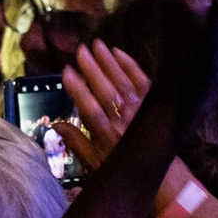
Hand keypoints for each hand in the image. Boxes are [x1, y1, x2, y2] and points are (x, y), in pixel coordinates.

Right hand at [56, 39, 149, 171]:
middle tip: (81, 51)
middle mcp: (124, 122)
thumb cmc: (123, 166)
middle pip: (107, 92)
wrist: (162, 172)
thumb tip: (55, 124)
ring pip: (123, 83)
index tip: (66, 72)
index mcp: (107, 137)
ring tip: (97, 45)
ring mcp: (141, 111)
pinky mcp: (153, 103)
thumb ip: (76, 143)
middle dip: (93, 69)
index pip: (90, 110)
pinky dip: (130, 66)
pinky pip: (142, 81)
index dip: (78, 90)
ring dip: (109, 62)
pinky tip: (118, 53)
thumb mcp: (96, 162)